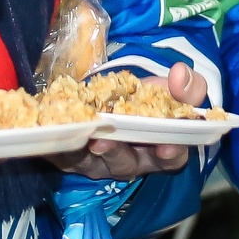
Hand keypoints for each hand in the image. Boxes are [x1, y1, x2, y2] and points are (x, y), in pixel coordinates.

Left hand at [49, 63, 205, 181]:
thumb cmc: (154, 99)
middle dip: (114, 153)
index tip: (166, 145)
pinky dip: (57, 147)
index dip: (170, 154)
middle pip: (125, 164)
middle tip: (103, 141)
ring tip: (75, 137)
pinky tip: (51, 133)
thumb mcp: (175, 90)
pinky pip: (64, 157)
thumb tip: (179, 74)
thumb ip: (187, 85)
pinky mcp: (76, 159)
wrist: (120, 97)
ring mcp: (102, 163)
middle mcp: (131, 162)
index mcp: (161, 151)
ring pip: (91, 163)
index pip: (170, 159)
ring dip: (81, 152)